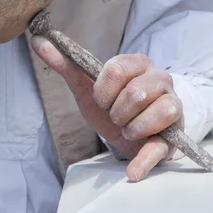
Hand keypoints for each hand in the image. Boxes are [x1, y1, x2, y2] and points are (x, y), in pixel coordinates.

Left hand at [32, 36, 183, 181]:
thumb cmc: (113, 106)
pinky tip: (132, 172)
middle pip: (134, 93)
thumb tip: (37, 40)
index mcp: (138, 63)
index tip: (102, 101)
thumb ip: (66, 65)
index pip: (116, 70)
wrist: (134, 134)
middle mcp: (161, 79)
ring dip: (130, 129)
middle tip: (117, 118)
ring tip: (129, 130)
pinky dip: (143, 161)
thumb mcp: (88, 88)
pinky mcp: (176, 135)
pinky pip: (161, 146)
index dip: (102, 91)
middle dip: (117, 112)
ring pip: (154, 113)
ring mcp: (172, 105)